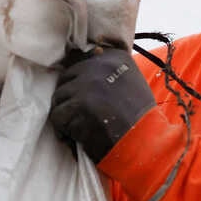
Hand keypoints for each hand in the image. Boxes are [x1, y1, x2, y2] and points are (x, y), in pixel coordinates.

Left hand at [49, 47, 155, 163]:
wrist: (143, 142)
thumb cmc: (137, 119)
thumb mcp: (129, 82)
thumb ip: (107, 72)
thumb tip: (83, 60)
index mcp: (113, 57)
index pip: (80, 62)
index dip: (78, 83)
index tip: (86, 101)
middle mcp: (99, 65)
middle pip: (66, 78)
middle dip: (70, 99)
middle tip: (81, 117)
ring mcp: (87, 85)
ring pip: (59, 97)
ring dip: (66, 115)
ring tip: (80, 128)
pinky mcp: (78, 105)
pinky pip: (57, 116)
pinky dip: (63, 130)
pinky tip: (77, 137)